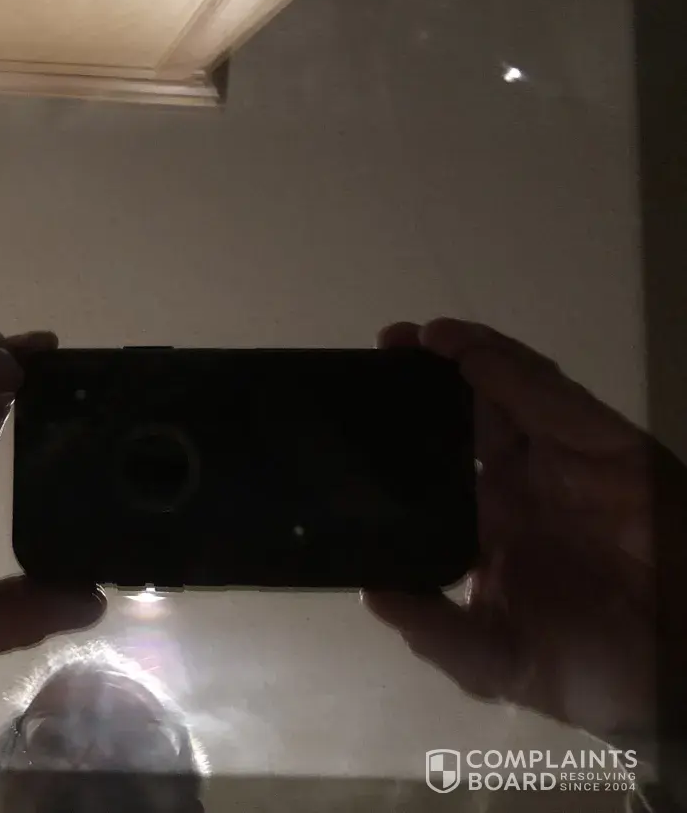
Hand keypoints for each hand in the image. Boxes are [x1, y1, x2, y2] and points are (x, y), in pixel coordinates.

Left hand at [364, 318, 671, 740]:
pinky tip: (465, 354)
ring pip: (504, 392)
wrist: (685, 670)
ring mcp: (561, 460)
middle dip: (422, 379)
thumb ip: (433, 629)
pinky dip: (506, 370)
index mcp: (490, 528)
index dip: (400, 434)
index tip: (355, 409)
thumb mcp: (497, 661)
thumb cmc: (599, 670)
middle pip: (465, 414)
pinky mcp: (601, 444)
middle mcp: (521, 486)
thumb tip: (370, 594)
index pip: (436, 465)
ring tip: (415, 337)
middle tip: (383, 348)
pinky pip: (547, 396)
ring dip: (461, 357)